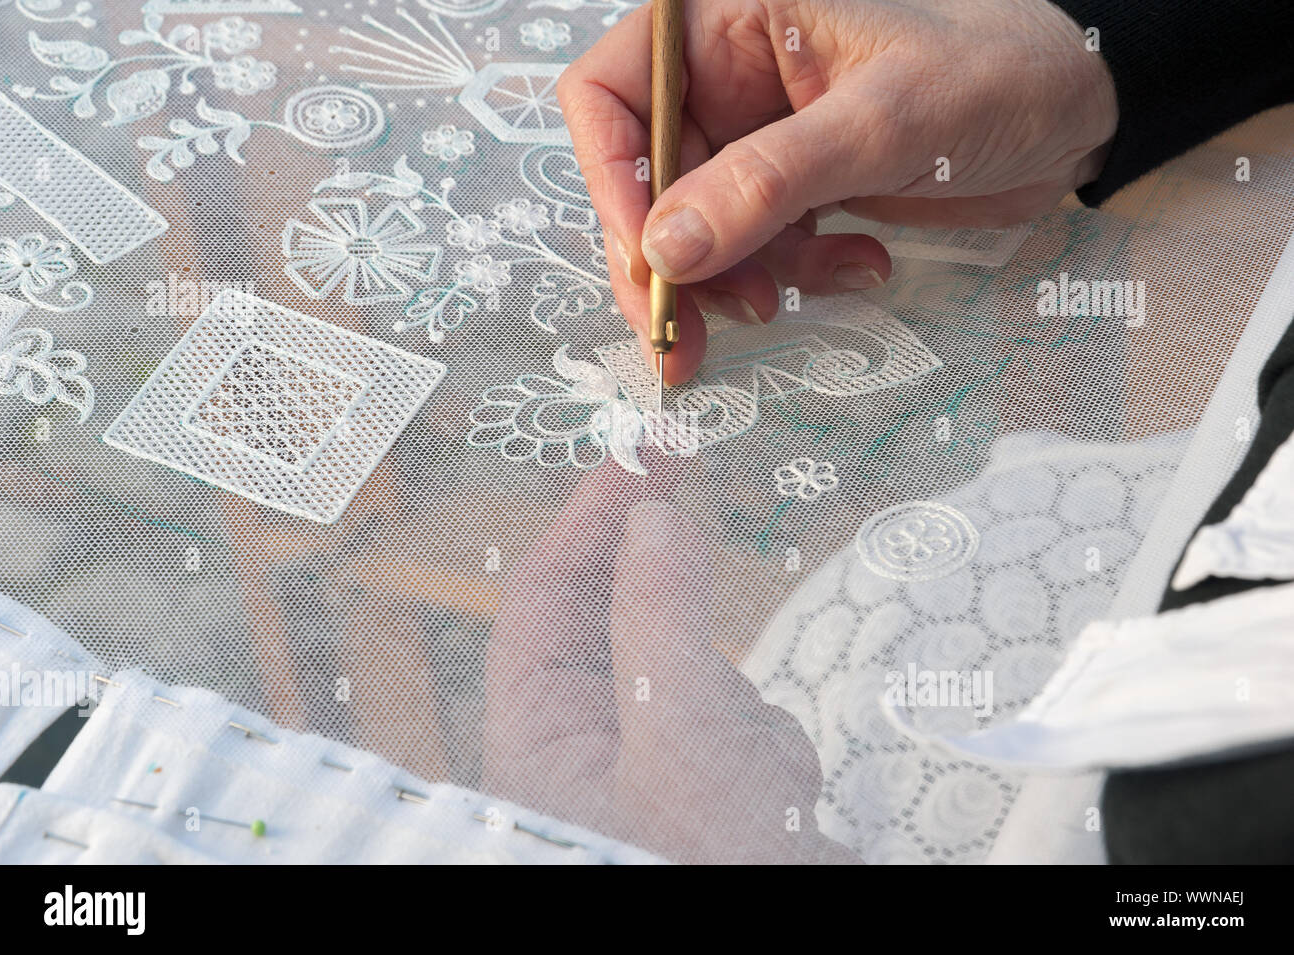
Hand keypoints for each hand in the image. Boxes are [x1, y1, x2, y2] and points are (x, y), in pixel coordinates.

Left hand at [482, 462, 856, 862]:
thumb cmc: (702, 870)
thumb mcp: (682, 740)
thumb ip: (661, 622)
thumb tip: (653, 519)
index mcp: (542, 736)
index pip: (547, 593)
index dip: (592, 512)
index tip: (645, 449)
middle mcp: (589, 746)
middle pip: (623, 621)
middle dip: (675, 603)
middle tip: (703, 515)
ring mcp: (655, 766)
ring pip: (697, 671)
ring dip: (738, 701)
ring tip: (751, 771)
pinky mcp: (714, 788)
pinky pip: (744, 724)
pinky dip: (771, 747)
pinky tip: (777, 800)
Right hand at [558, 0, 1116, 381]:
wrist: (1072, 111)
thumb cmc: (991, 77)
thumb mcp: (879, 124)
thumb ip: (767, 183)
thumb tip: (663, 251)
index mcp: (727, 23)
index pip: (610, 93)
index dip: (611, 178)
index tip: (647, 258)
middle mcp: (727, 78)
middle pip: (643, 181)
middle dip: (667, 263)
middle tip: (682, 338)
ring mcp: (756, 139)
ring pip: (693, 230)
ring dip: (733, 281)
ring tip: (784, 305)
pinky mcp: (790, 187)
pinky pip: (754, 249)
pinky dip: (794, 276)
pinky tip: (860, 267)